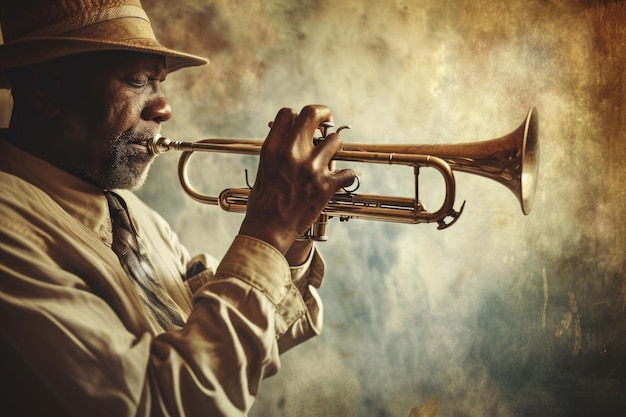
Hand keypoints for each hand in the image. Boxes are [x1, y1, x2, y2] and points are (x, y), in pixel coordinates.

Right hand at [239, 105, 354, 254]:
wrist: (268, 230)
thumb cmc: (263, 202)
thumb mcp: (264, 168)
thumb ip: (278, 149)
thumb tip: (291, 134)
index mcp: (272, 147)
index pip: (288, 113)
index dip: (298, 115)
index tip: (304, 123)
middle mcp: (291, 152)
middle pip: (313, 114)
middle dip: (323, 114)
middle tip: (327, 121)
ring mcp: (310, 167)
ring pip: (335, 140)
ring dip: (335, 148)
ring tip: (330, 158)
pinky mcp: (325, 185)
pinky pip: (347, 173)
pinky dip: (346, 177)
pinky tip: (339, 181)